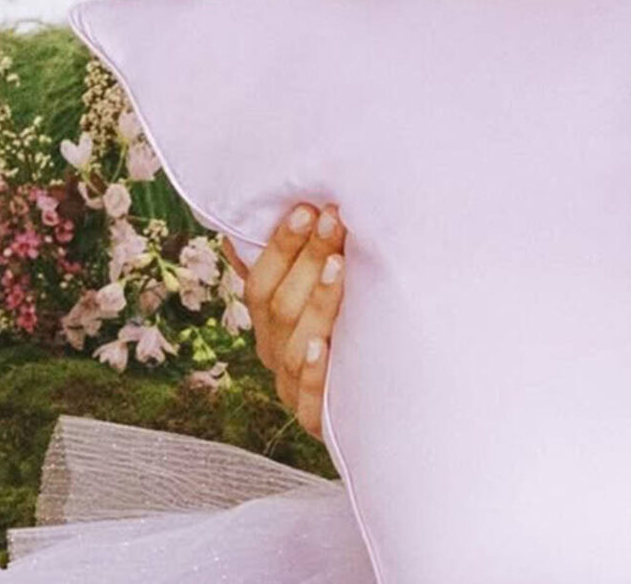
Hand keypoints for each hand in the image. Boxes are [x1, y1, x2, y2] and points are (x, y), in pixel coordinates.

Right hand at [219, 202, 344, 442]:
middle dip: (307, 258)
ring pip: (297, 343)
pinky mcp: (321, 421)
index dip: (280, 247)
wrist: (380, 414)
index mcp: (269, 327)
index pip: (261, 283)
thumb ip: (294, 271)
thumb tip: (250, 228)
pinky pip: (312, 397)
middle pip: (281, 306)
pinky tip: (324, 345)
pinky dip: (315, 370)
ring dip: (316, 301)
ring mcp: (295, 389)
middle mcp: (276, 355)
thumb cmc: (350, 345)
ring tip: (337, 265)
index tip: (306, 210)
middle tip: (334, 220)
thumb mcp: (322, 307)